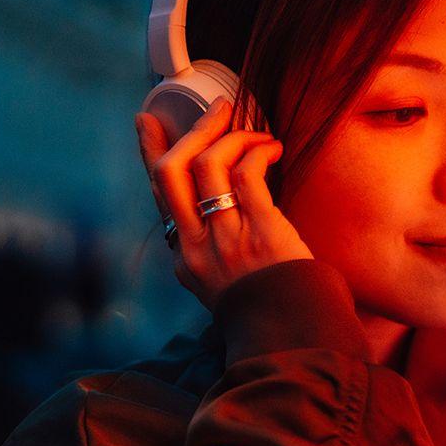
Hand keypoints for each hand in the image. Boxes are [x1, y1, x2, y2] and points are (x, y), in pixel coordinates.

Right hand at [135, 97, 313, 309]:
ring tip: (254, 130)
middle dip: (190, 131)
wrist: (296, 336)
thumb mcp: (223, 285)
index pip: (160, 196)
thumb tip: (218, 205)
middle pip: (171, 173)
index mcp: (185, 259)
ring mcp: (225, 238)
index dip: (152, 154)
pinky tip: (272, 148)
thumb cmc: (269, 308)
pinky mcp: (259, 229)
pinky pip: (246, 173)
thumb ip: (213, 250)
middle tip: (216, 110)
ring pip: (208, 165)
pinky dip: (257, 152)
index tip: (149, 124)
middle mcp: (196, 247)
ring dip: (230, 136)